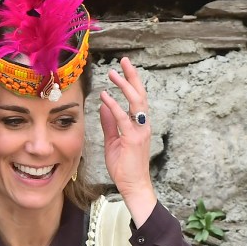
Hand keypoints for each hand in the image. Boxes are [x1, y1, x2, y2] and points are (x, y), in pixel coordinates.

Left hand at [99, 57, 156, 226]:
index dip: (131, 82)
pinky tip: (106, 97)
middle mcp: (142, 124)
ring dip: (124, 86)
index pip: (137, 98)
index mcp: (139, 124)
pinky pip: (123, 119)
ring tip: (113, 73)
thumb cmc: (124, 166)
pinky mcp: (133, 139)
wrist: (133, 185)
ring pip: (135, 103)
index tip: (123, 68)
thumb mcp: (113, 140)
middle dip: (132, 76)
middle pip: (140, 94)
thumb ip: (109, 123)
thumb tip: (104, 105)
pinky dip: (114, 106)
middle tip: (124, 60)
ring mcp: (140, 131)